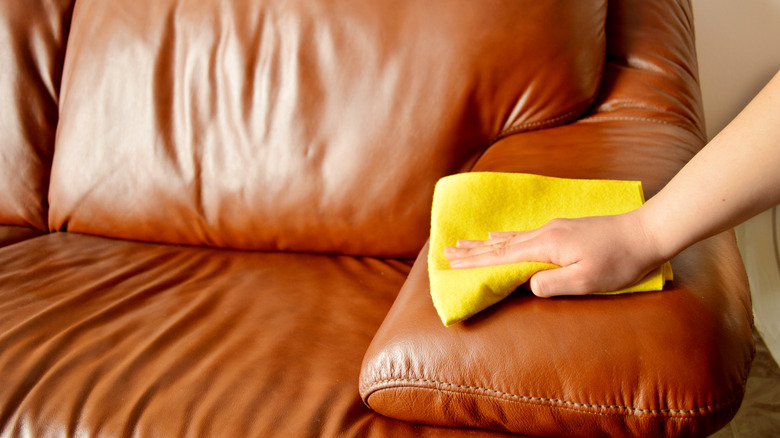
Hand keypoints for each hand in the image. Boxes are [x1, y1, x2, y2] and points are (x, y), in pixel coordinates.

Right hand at [443, 213, 666, 296]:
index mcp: (546, 246)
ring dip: (485, 243)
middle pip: (500, 244)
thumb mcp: (587, 281)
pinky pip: (523, 234)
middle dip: (472, 251)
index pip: (502, 256)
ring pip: (510, 238)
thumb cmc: (619, 261)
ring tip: (464, 243)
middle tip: (446, 252)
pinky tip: (499, 236)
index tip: (452, 263)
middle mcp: (545, 233)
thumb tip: (528, 285)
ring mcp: (553, 229)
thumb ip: (553, 284)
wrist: (645, 233)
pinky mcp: (563, 230)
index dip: (476, 262)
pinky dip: (505, 237)